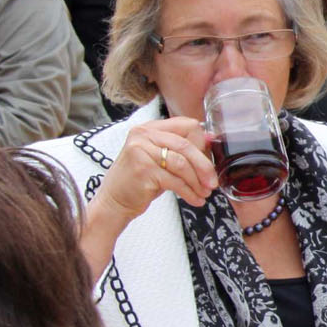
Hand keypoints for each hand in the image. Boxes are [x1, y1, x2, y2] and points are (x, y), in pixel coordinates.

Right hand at [90, 117, 216, 227]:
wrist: (114, 202)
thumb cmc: (140, 180)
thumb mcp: (160, 159)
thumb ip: (182, 148)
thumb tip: (211, 138)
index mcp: (150, 128)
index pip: (187, 125)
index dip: (202, 143)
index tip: (209, 161)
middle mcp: (143, 135)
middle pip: (186, 145)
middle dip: (204, 166)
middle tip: (212, 182)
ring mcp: (141, 151)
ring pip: (182, 164)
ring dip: (197, 182)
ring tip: (203, 193)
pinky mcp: (143, 170)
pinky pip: (175, 181)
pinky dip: (189, 192)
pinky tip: (195, 199)